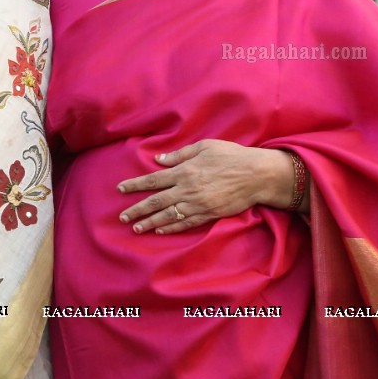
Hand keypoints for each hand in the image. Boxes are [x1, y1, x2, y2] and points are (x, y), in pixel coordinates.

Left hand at [116, 140, 290, 234]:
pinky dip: (172, 228)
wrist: (257, 175)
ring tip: (136, 228)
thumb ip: (179, 155)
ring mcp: (198, 204)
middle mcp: (187, 189)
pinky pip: (187, 223)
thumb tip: (158, 159)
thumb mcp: (204, 147)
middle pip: (156, 201)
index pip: (153, 180)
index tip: (120, 189)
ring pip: (168, 215)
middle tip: (122, 218)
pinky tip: (161, 231)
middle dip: (137, 210)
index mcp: (184, 171)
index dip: (135, 185)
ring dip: (151, 223)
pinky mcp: (209, 214)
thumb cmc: (231, 156)